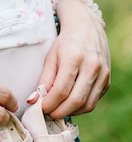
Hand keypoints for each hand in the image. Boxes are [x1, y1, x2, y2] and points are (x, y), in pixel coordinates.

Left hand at [30, 0, 110, 118]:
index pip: (61, 90)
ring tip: (58, 110)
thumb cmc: (65, 42)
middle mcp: (92, 66)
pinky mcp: (107, 80)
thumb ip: (44, 79)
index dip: (49, 104)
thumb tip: (33, 101)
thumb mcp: (51, 56)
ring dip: (71, 112)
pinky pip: (94, 101)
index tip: (40, 108)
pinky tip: (70, 104)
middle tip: (48, 114)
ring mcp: (103, 74)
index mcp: (74, 58)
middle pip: (75, 101)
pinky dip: (81, 107)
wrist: (86, 27)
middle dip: (59, 112)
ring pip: (87, 105)